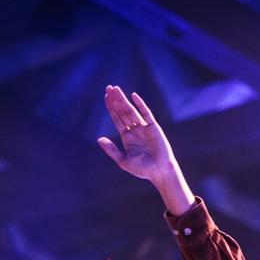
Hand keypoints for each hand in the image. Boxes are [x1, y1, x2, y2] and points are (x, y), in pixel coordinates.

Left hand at [98, 85, 194, 213]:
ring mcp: (144, 128)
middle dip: (115, 100)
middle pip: (123, 112)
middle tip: (109, 87)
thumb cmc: (143, 169)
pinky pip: (146, 114)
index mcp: (127, 137)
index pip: (117, 119)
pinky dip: (140, 105)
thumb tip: (99, 139)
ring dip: (123, 100)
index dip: (111, 108)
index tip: (106, 97)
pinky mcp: (154, 128)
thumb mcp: (123, 161)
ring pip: (132, 111)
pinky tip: (134, 96)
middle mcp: (135, 130)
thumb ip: (112, 150)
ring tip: (116, 89)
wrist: (160, 172)